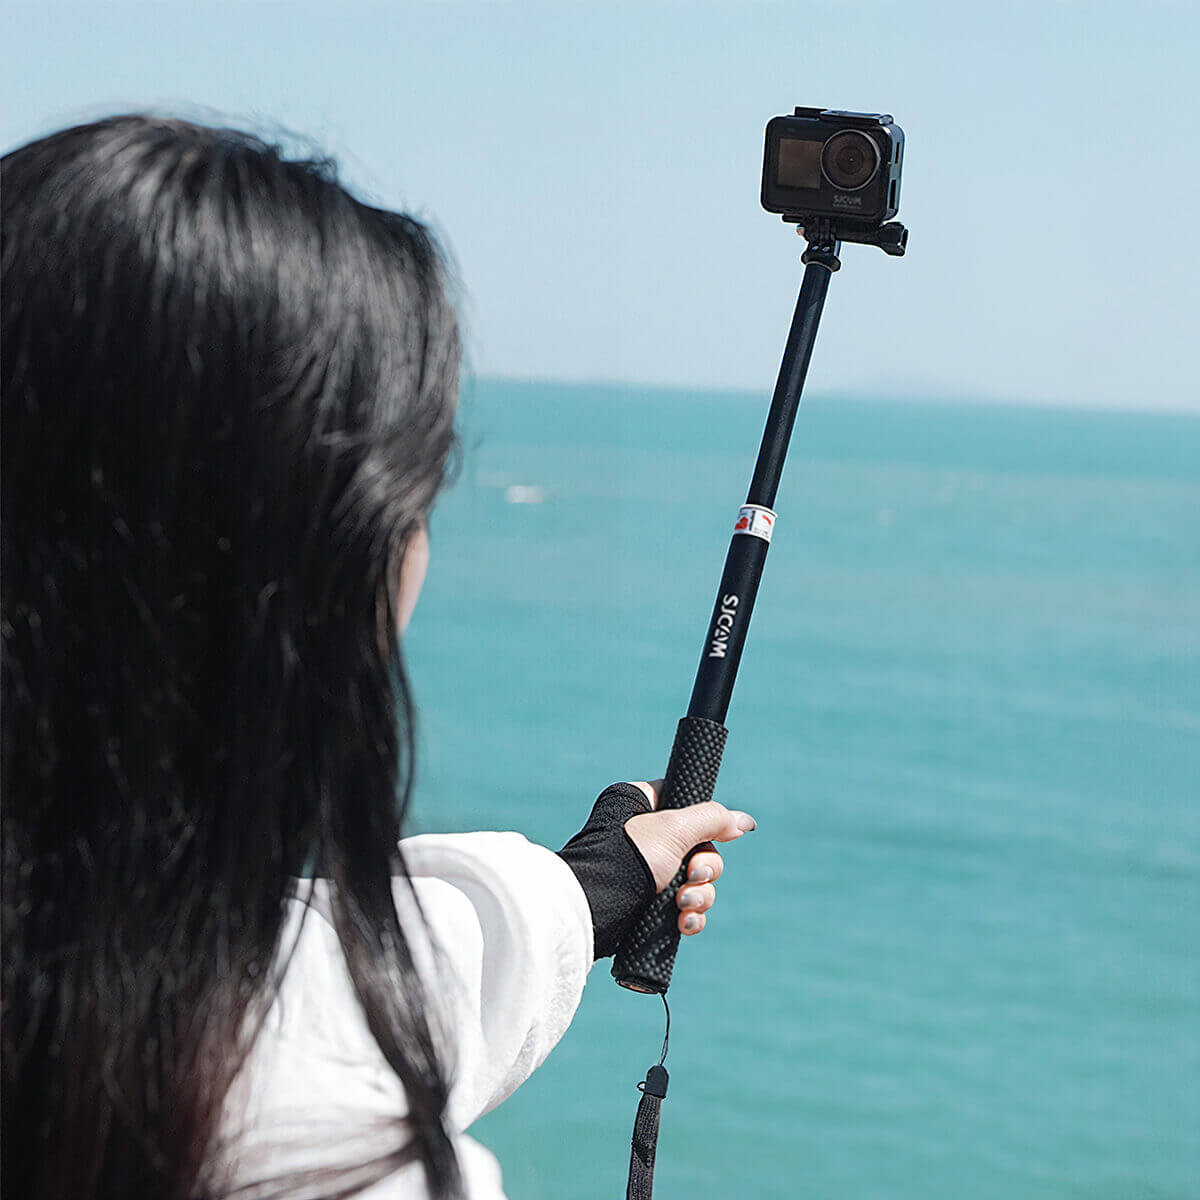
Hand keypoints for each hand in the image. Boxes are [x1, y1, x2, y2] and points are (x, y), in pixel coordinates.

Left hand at [623, 779, 755, 937]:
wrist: (597, 907)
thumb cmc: (628, 857)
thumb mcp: (674, 828)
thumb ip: (712, 819)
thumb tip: (744, 821)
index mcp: (642, 806)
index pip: (687, 807)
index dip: (704, 826)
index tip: (706, 838)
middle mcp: (646, 837)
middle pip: (699, 849)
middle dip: (703, 870)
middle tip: (692, 876)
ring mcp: (647, 872)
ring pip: (695, 882)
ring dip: (698, 897)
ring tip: (683, 905)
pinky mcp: (647, 903)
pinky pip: (684, 908)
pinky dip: (689, 916)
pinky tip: (683, 923)